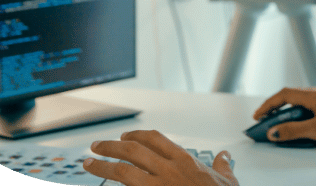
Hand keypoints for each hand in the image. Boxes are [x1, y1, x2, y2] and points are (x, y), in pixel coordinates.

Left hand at [83, 130, 237, 185]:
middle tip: (96, 146)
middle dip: (111, 146)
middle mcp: (168, 170)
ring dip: (102, 166)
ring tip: (89, 163)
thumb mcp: (226, 181)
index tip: (125, 136)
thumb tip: (225, 157)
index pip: (155, 139)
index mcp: (184, 161)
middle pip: (133, 150)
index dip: (136, 135)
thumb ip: (222, 166)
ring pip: (123, 171)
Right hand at [252, 87, 315, 147]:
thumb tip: (274, 131)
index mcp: (314, 95)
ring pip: (301, 102)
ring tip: (280, 125)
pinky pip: (310, 106)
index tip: (259, 115)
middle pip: (291, 96)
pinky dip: (299, 114)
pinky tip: (300, 125)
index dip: (268, 105)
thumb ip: (294, 131)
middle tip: (265, 120)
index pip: (284, 95)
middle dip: (276, 108)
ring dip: (288, 112)